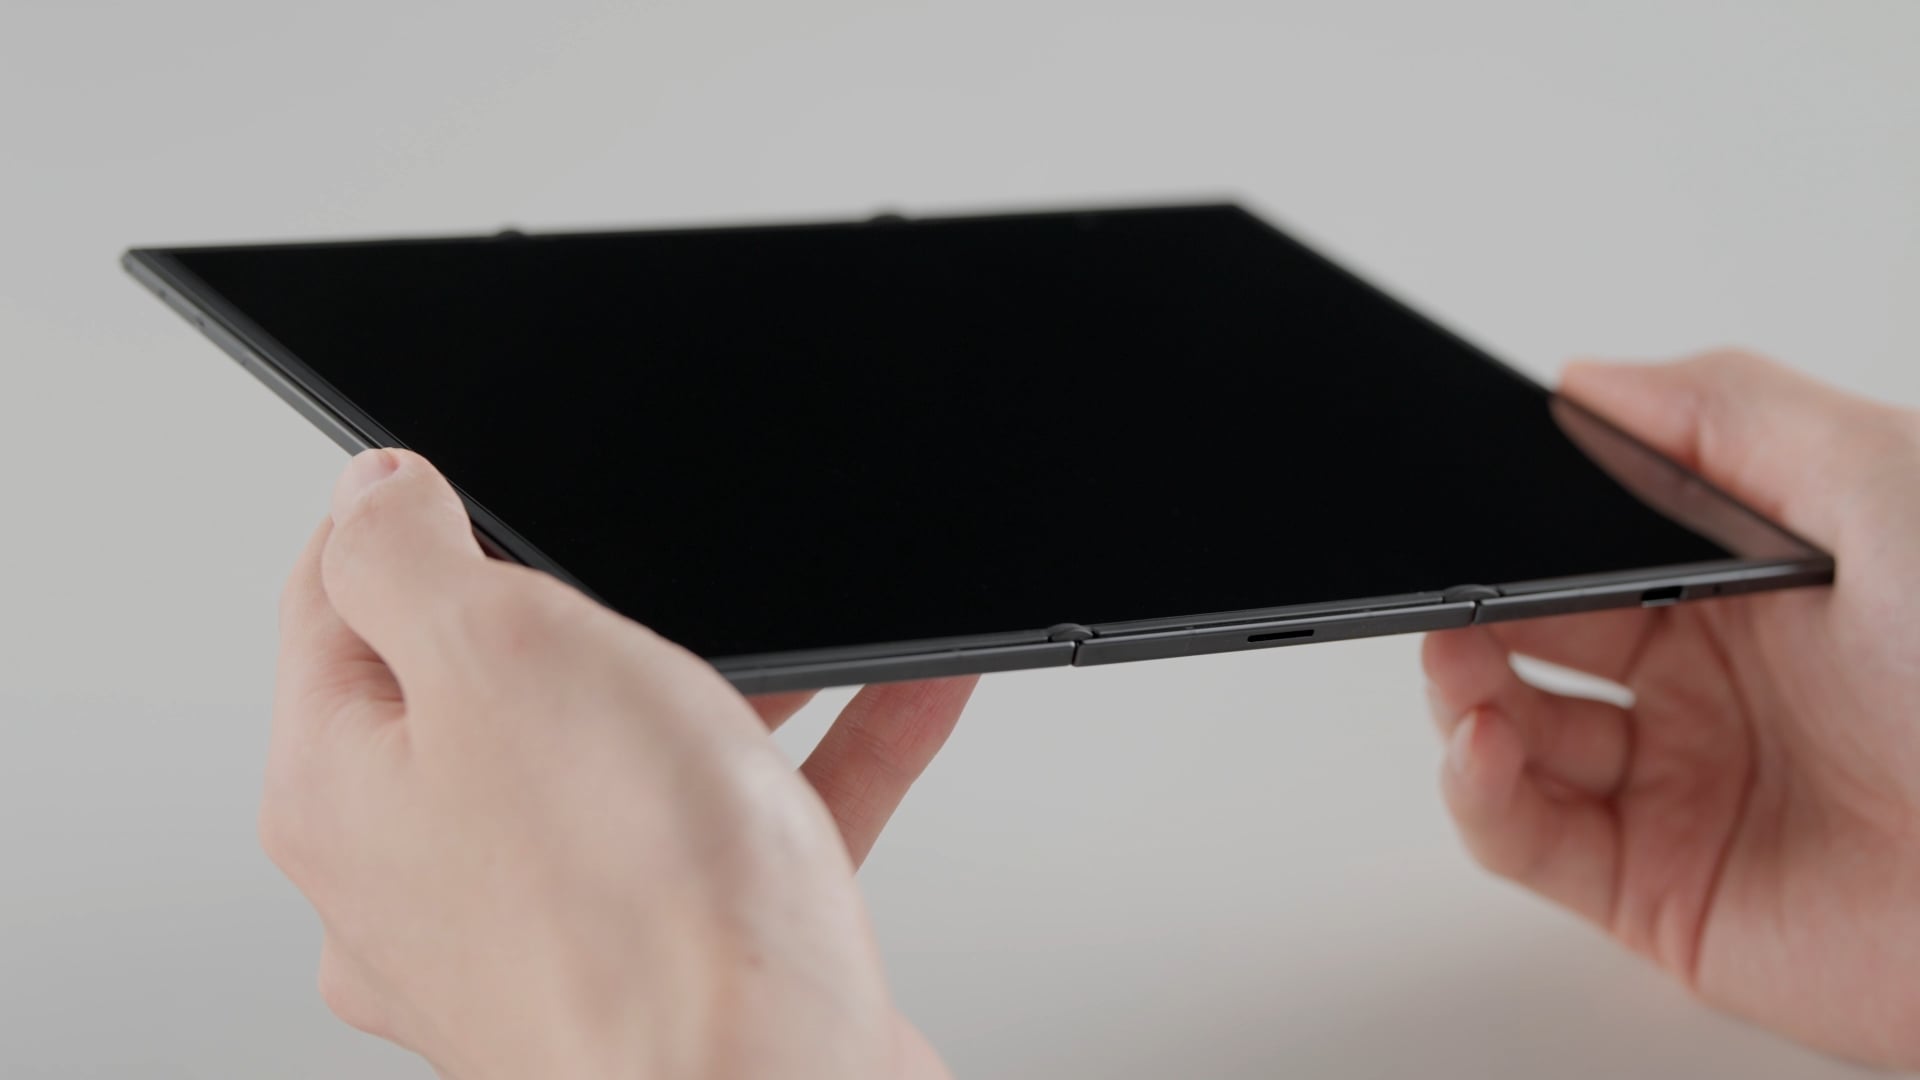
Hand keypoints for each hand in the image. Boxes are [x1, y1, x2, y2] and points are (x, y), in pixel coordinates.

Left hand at [264, 448, 971, 1079]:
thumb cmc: (639, 926)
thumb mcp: (502, 656)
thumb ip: (407, 557)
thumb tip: (368, 495)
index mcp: (344, 789)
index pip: (335, 601)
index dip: (413, 516)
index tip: (481, 485)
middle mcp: (422, 873)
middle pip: (489, 685)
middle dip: (594, 612)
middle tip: (659, 577)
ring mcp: (541, 931)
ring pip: (626, 760)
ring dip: (729, 685)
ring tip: (814, 631)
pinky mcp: (660, 966)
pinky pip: (733, 830)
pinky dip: (809, 762)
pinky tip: (898, 700)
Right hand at [1423, 352, 1919, 1066]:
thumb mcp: (1889, 487)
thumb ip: (1733, 411)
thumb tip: (1590, 382)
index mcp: (1759, 586)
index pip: (1596, 542)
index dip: (1524, 527)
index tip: (1468, 507)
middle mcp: (1715, 685)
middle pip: (1536, 632)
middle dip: (1475, 605)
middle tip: (1447, 590)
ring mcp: (1684, 788)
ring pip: (1510, 731)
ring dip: (1458, 691)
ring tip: (1458, 660)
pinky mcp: (1657, 892)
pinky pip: (1525, 837)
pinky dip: (1475, 791)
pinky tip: (1479, 741)